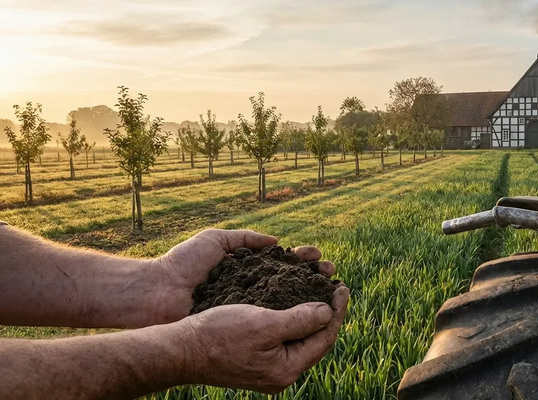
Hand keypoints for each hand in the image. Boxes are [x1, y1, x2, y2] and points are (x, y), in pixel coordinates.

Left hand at [150, 229, 336, 323]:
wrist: (158, 293)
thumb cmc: (183, 265)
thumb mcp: (215, 241)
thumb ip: (246, 238)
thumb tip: (277, 242)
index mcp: (248, 269)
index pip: (283, 263)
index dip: (303, 260)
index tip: (316, 256)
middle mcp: (252, 291)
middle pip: (292, 283)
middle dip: (314, 277)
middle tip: (330, 272)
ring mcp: (248, 310)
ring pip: (288, 304)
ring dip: (311, 297)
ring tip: (328, 289)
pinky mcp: (242, 327)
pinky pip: (272, 323)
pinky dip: (294, 318)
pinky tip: (311, 313)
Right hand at [179, 286, 348, 392]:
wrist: (180, 349)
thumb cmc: (219, 334)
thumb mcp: (264, 323)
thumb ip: (300, 320)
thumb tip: (327, 312)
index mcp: (287, 369)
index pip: (325, 338)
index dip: (337, 311)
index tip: (342, 286)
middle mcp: (281, 373)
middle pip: (316, 340)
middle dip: (327, 312)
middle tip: (334, 286)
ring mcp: (268, 367)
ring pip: (300, 337)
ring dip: (310, 312)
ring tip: (318, 289)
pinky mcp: (256, 358)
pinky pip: (283, 336)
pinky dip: (292, 317)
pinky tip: (291, 300)